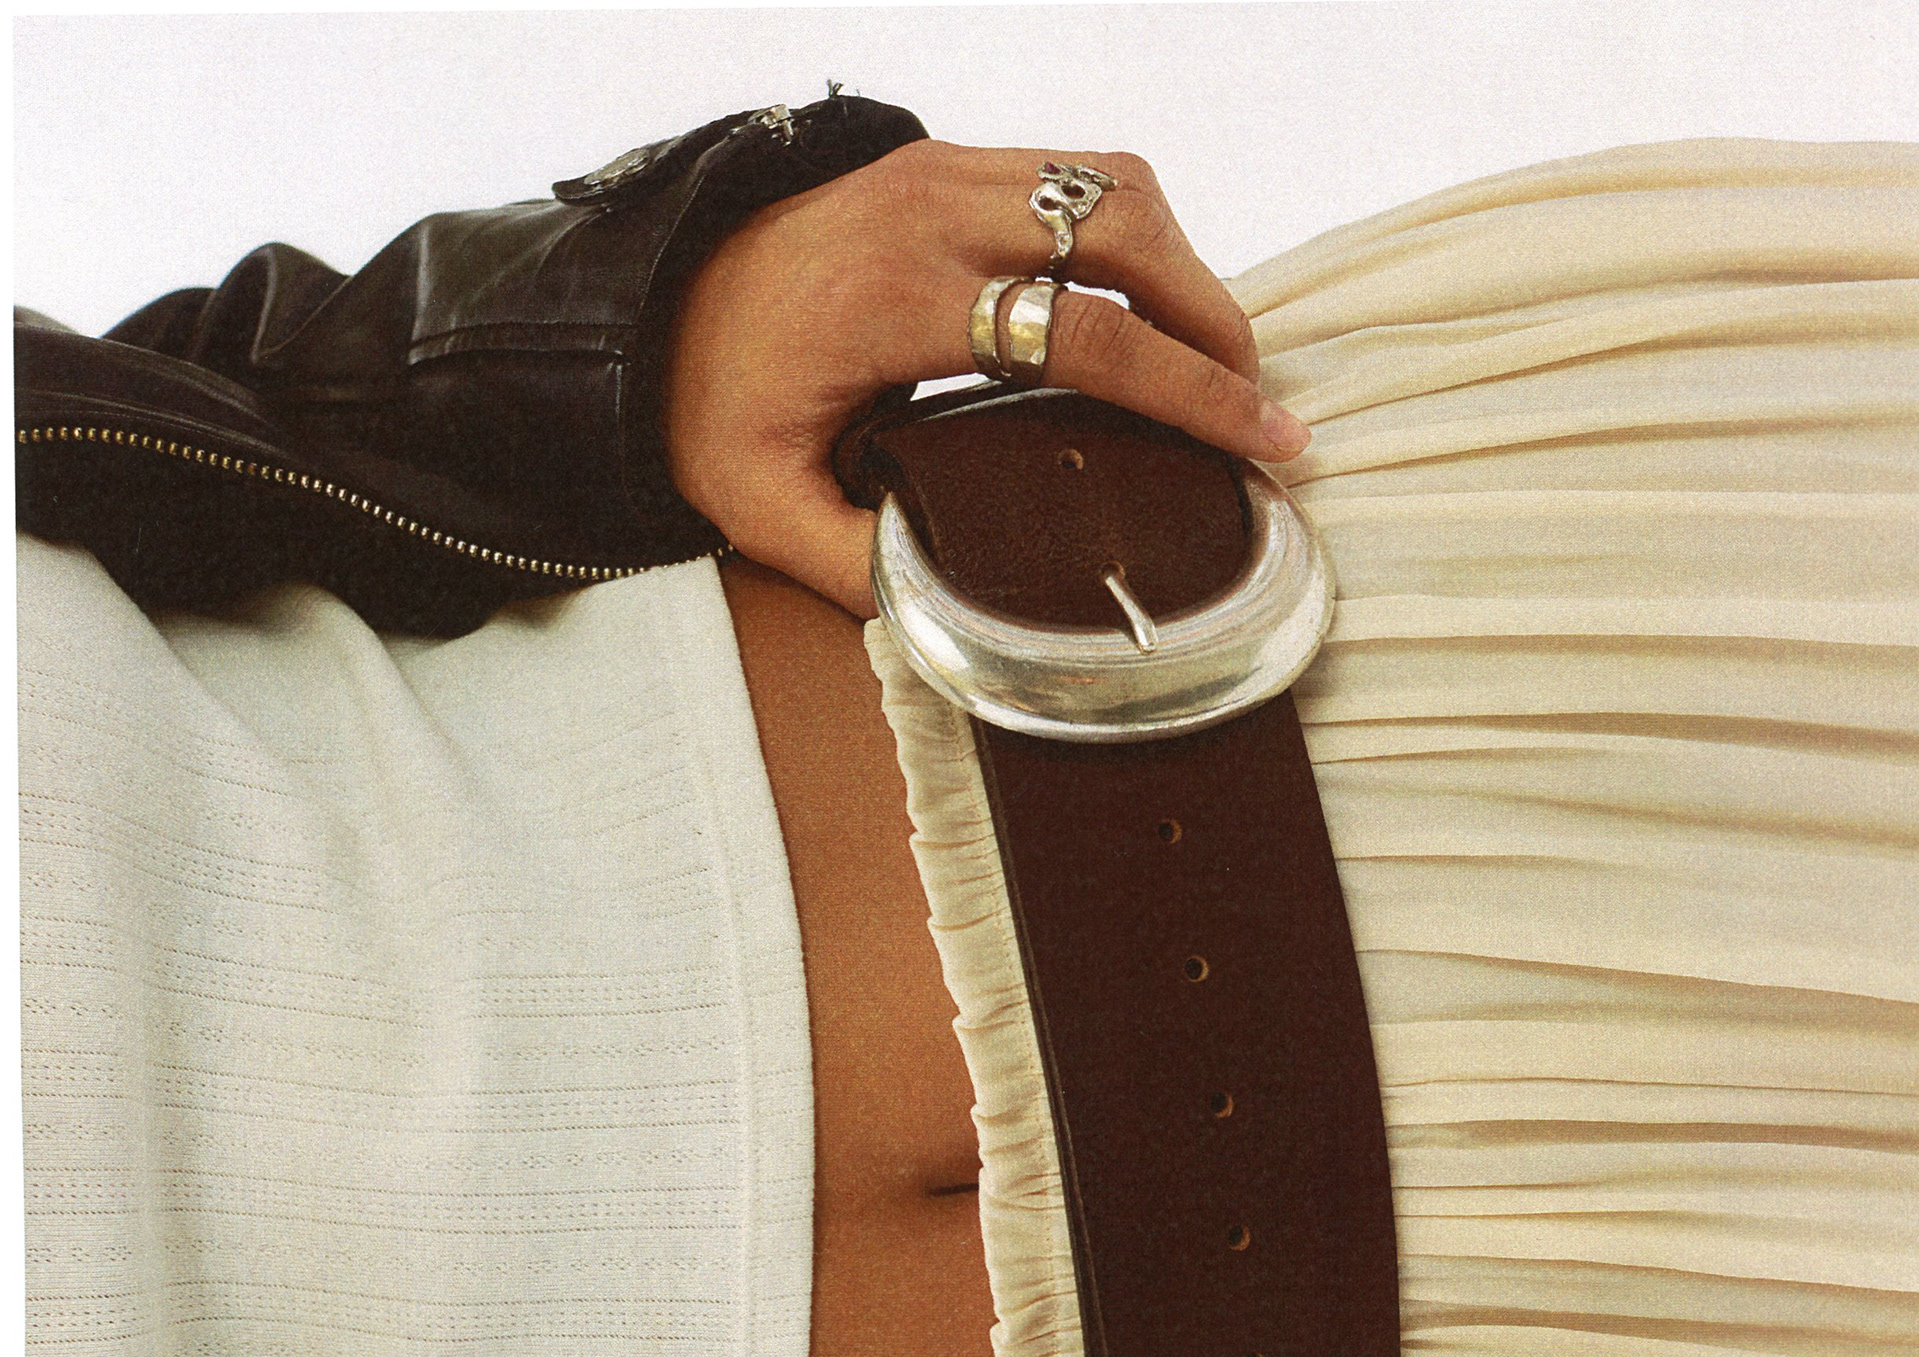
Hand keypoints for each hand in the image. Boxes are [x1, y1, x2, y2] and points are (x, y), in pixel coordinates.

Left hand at [664, 138, 1307, 617]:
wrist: (639, 299)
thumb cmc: (704, 401)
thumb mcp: (760, 507)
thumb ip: (859, 565)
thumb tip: (955, 619)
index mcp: (894, 299)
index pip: (1085, 334)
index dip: (1192, 392)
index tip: (1265, 439)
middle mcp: (927, 210)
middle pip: (1125, 234)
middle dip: (1214, 319)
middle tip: (1257, 406)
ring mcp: (938, 168)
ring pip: (1112, 185)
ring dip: (1182, 268)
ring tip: (1214, 362)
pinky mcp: (941, 160)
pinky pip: (1073, 174)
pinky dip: (1131, 236)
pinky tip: (1147, 310)